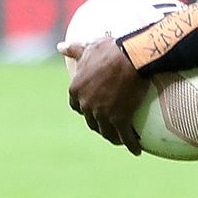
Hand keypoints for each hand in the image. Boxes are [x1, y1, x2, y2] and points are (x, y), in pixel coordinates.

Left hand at [59, 38, 147, 155]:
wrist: (131, 57)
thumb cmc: (111, 49)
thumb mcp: (90, 48)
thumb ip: (74, 50)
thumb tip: (60, 47)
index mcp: (76, 89)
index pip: (75, 105)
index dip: (83, 108)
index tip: (91, 108)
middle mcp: (86, 104)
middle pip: (90, 120)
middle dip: (98, 124)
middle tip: (108, 125)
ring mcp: (102, 114)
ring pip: (106, 132)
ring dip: (112, 137)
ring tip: (120, 139)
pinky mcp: (119, 119)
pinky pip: (124, 136)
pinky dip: (130, 145)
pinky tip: (136, 150)